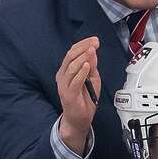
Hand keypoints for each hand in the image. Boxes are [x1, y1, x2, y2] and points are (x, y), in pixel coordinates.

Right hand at [55, 37, 100, 154]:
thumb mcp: (92, 78)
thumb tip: (92, 51)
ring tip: (91, 51)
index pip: (72, 52)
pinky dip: (81, 72)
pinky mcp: (68, 94)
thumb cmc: (84, 98)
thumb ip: (91, 66)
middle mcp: (62, 75)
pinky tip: (87, 66)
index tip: (95, 40)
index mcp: (67, 69)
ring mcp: (64, 84)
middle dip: (83, 48)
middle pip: (70, 56)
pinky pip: (75, 81)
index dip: (83, 44)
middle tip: (94, 43)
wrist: (79, 118)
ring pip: (71, 67)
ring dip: (82, 57)